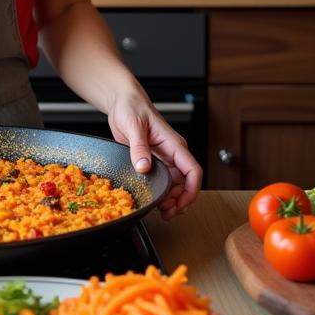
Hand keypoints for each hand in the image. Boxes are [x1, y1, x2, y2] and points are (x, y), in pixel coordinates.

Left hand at [107, 95, 201, 219]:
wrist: (122, 101)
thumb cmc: (132, 107)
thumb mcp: (134, 126)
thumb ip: (139, 147)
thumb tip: (143, 167)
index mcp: (174, 144)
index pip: (193, 171)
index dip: (191, 190)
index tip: (182, 204)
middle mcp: (172, 153)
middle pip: (185, 183)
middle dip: (179, 200)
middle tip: (166, 212)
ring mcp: (162, 158)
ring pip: (174, 184)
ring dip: (170, 199)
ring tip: (160, 211)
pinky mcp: (152, 160)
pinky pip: (161, 180)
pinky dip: (159, 192)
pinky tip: (152, 198)